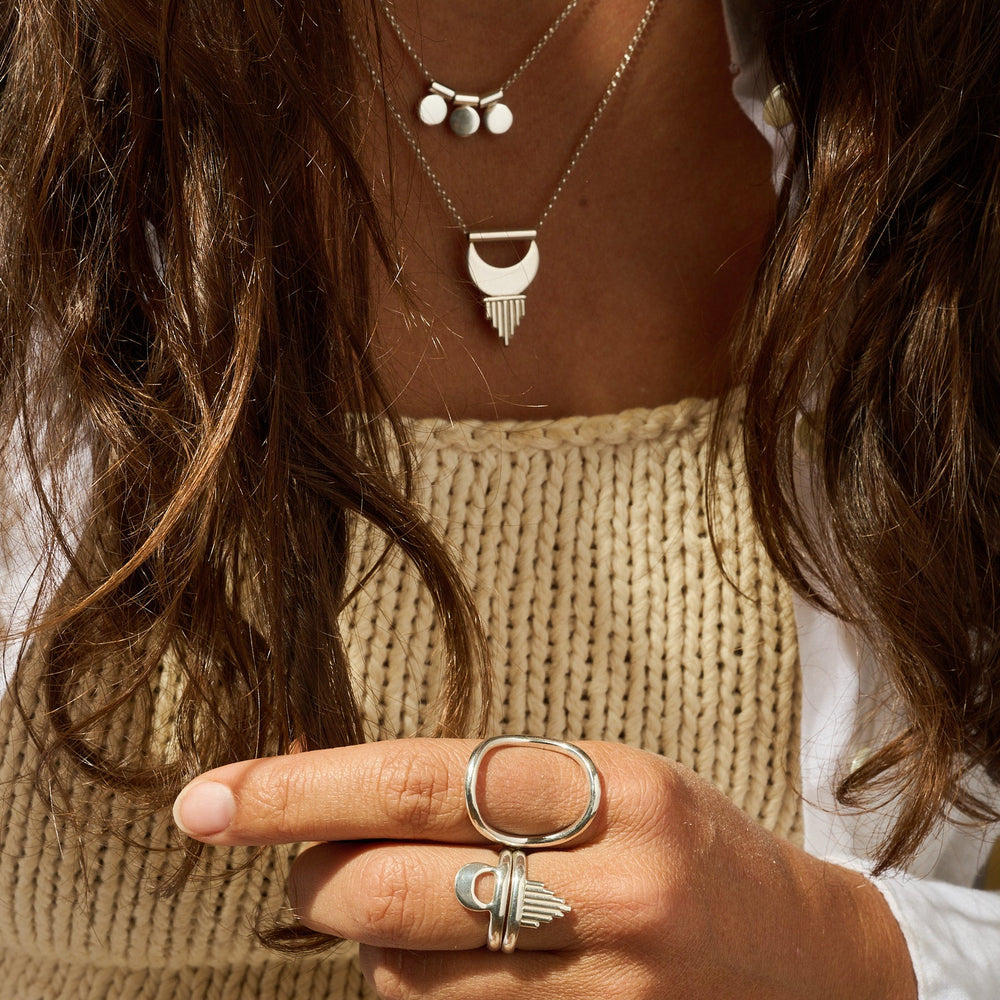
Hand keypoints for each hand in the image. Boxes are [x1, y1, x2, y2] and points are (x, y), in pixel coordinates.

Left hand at [172, 738, 914, 999]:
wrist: (810, 956)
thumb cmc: (688, 844)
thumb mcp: (606, 777)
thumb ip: (484, 785)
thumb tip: (333, 794)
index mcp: (612, 785)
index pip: (422, 782)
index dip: (301, 790)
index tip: (210, 800)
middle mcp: (613, 888)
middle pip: (394, 890)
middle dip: (317, 874)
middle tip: (309, 862)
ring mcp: (608, 991)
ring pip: (408, 979)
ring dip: (378, 943)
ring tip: (428, 911)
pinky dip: (422, 994)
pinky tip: (462, 963)